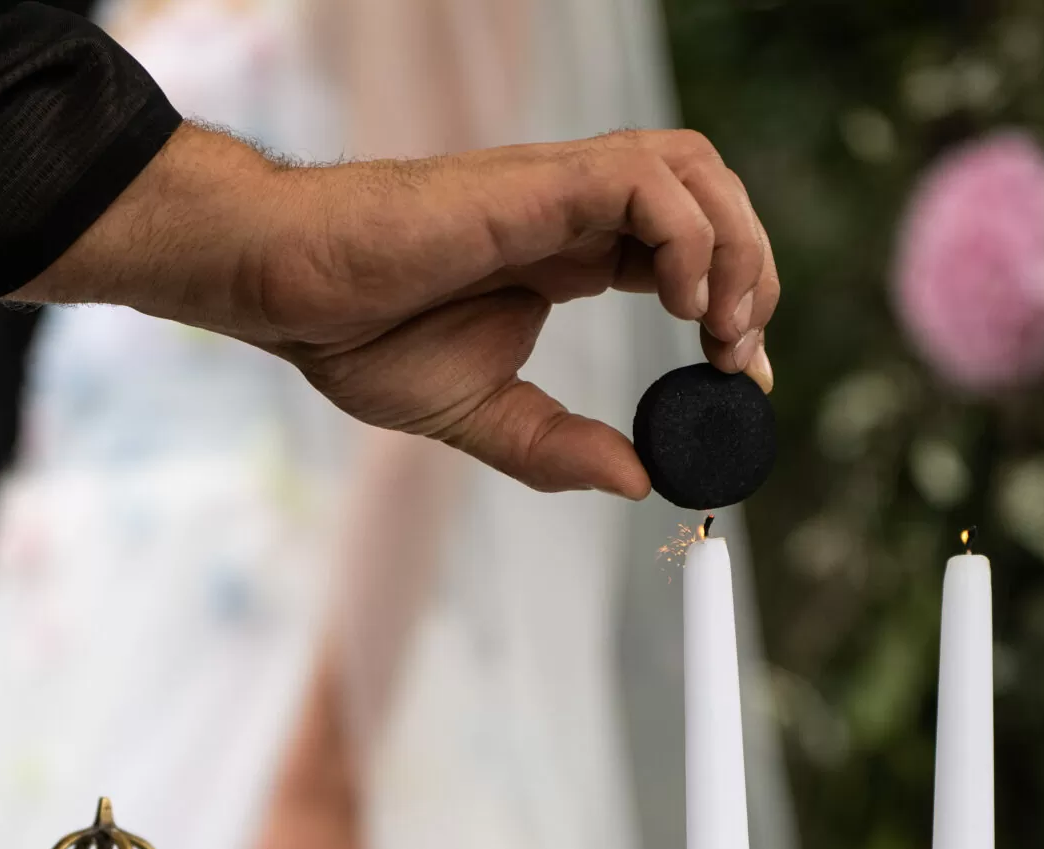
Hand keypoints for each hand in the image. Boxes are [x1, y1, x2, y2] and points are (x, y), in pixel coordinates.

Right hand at [20, 125, 776, 497]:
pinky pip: (647, 179)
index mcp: (566, 255)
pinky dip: (687, 235)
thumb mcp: (479, 414)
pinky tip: (677, 302)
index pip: (684, 256)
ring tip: (721, 330)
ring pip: (695, 170)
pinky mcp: (537, 182)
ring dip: (735, 245)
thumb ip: (556, 447)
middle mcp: (574, 212)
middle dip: (752, 272)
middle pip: (710, 197)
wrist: (292, 293)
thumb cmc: (359, 335)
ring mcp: (558, 190)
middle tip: (738, 360)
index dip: (730, 308)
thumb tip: (638, 483)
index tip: (737, 381)